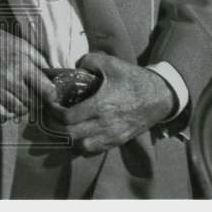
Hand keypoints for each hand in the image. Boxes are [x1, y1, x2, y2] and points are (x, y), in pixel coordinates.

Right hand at [0, 29, 54, 121]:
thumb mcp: (22, 45)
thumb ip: (39, 59)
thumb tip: (52, 74)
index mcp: (22, 65)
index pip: (46, 90)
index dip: (51, 95)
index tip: (50, 94)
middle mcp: (10, 79)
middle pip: (33, 102)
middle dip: (37, 100)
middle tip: (35, 96)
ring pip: (19, 110)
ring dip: (24, 107)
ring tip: (21, 99)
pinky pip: (2, 114)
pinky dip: (8, 113)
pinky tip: (9, 106)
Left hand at [50, 51, 175, 155]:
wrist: (159, 97)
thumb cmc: (133, 79)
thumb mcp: (110, 63)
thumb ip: (88, 61)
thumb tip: (73, 67)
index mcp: (101, 105)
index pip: (68, 118)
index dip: (54, 112)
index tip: (52, 104)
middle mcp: (105, 124)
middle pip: (70, 135)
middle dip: (57, 126)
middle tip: (54, 115)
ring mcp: (112, 136)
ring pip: (81, 147)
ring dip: (70, 138)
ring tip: (67, 125)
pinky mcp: (118, 141)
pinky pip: (95, 150)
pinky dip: (83, 145)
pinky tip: (81, 132)